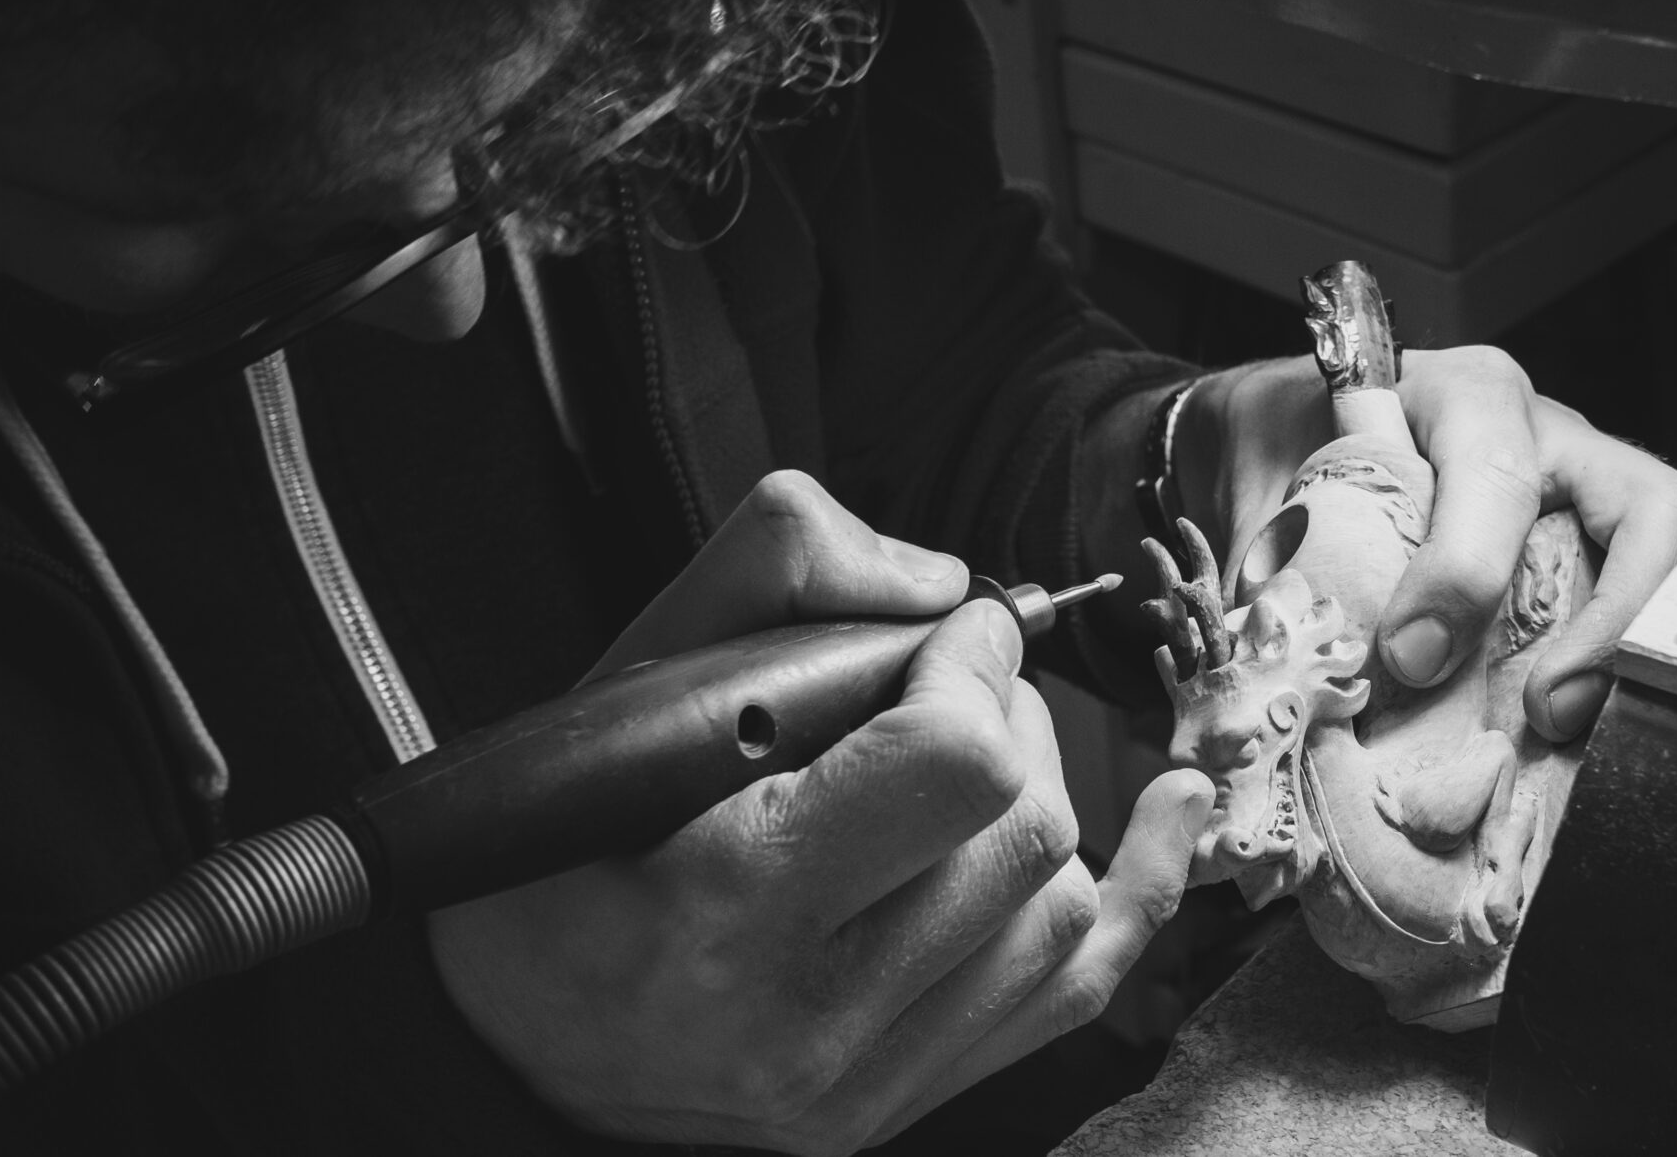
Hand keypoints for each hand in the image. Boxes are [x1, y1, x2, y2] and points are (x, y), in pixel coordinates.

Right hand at [429, 471, 1213, 1153]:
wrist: (507, 1039)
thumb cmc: (558, 852)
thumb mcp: (631, 679)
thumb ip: (782, 573)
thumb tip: (944, 583)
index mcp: (727, 899)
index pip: (954, 764)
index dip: (973, 666)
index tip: (950, 631)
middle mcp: (805, 1015)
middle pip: (1024, 827)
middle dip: (1012, 720)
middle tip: (953, 684)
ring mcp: (861, 1081)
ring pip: (1061, 903)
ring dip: (1046, 800)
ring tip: (979, 754)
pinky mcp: (900, 1108)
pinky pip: (1076, 991)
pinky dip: (1139, 890)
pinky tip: (1170, 812)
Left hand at [1180, 347, 1676, 741]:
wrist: (1282, 442)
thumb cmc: (1285, 460)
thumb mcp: (1270, 503)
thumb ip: (1287, 579)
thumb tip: (1285, 691)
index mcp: (1462, 396)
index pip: (1499, 474)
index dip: (1466, 574)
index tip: (1411, 657)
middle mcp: (1551, 436)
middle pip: (1653, 511)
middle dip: (1615, 621)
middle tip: (1545, 712)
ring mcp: (1590, 498)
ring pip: (1671, 565)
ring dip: (1630, 657)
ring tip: (1561, 735)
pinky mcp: (1597, 558)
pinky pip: (1644, 616)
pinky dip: (1611, 679)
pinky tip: (1556, 741)